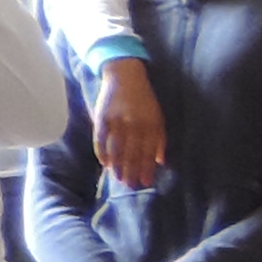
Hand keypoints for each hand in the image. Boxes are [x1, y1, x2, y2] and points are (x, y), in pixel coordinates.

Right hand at [95, 57, 164, 184]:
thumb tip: (160, 161)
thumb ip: (159, 139)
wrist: (125, 76)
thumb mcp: (157, 116)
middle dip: (131, 171)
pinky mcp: (103, 116)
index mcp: (151, 124)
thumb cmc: (144, 99)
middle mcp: (134, 124)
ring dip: (117, 165)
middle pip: (132, 153)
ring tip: (118, 178)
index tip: (145, 183)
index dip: (146, 168)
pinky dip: (102, 152)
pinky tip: (104, 163)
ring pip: (117, 148)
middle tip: (129, 185)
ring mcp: (117, 120)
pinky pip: (101, 139)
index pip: (148, 152)